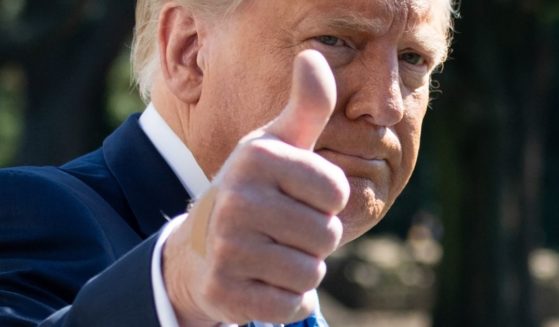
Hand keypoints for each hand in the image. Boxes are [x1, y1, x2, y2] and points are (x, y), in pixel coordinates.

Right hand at [163, 50, 349, 325]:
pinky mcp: (223, 292)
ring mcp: (226, 247)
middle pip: (326, 235)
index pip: (337, 192)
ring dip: (300, 270)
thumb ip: (307, 106)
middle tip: (282, 230)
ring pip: (309, 273)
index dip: (328, 202)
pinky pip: (289, 306)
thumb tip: (314, 56)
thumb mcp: (281, 145)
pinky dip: (286, 301)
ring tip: (272, 255)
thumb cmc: (257, 190)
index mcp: (257, 158)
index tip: (299, 197)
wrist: (204, 244)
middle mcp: (237, 199)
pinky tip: (262, 283)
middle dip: (314, 239)